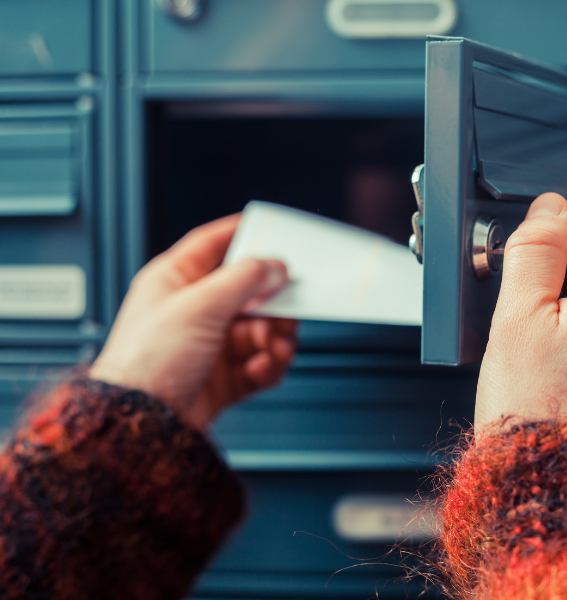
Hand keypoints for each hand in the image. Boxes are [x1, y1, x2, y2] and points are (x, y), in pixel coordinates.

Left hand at [90, 214, 296, 430]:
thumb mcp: (201, 305)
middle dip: (272, 303)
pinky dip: (269, 365)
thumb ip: (245, 279)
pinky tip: (265, 366)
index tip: (270, 229)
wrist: (143, 424)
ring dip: (275, 337)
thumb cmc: (147, 362)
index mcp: (174, 282)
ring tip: (276, 346)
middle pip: (247, 293)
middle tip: (287, 308)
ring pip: (259, 331)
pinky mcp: (222, 379)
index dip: (241, 233)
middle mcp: (193, 312)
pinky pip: (259, 364)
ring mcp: (208, 346)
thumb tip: (274, 266)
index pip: (212, 245)